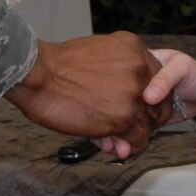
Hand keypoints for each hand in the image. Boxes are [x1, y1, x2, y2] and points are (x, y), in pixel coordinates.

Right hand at [6, 33, 170, 154]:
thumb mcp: (99, 56)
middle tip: (128, 130)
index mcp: (134, 48)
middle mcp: (140, 68)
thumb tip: (125, 102)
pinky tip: (112, 145)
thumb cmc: (57, 65)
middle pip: (159, 103)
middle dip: (145, 120)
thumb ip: (118, 76)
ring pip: (149, 124)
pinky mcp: (122, 116)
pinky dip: (127, 147)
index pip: (159, 80)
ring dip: (133, 136)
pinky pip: (137, 139)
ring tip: (115, 140)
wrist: (36, 73)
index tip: (137, 110)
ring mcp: (133, 92)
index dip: (148, 100)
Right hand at [96, 48, 195, 158]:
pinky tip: (121, 149)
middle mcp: (133, 84)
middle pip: (112, 101)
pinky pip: (131, 129)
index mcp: (137, 64)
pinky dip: (125, 139)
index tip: (100, 109)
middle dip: (106, 122)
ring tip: (114, 149)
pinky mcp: (145, 119)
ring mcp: (138, 103)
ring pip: (118, 117)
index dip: (105, 92)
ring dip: (113, 134)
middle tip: (106, 140)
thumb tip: (147, 96)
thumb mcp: (182, 68)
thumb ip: (165, 79)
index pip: (115, 77)